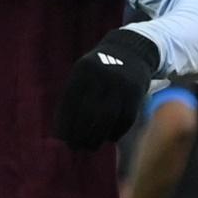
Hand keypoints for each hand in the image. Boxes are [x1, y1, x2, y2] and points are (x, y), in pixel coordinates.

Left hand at [55, 29, 159, 149]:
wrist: (131, 50)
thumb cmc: (99, 69)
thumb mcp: (83, 75)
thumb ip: (72, 98)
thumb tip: (61, 132)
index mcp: (82, 71)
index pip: (70, 103)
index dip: (65, 123)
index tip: (62, 140)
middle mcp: (101, 76)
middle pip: (88, 112)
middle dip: (80, 133)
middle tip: (75, 147)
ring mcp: (120, 84)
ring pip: (107, 118)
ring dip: (97, 137)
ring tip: (90, 147)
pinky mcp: (136, 91)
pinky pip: (126, 118)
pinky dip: (116, 131)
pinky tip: (108, 138)